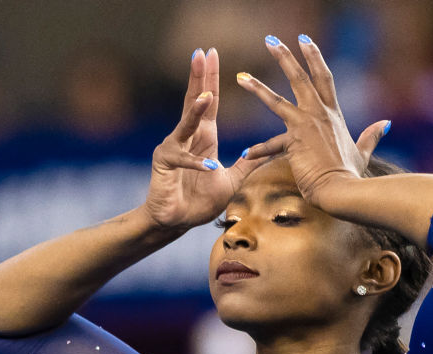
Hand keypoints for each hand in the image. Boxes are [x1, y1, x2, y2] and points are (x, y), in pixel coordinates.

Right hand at [142, 48, 265, 231]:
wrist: (177, 222)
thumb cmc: (199, 202)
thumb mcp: (231, 181)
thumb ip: (247, 166)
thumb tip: (270, 152)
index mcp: (204, 137)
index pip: (210, 103)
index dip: (212, 79)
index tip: (214, 55)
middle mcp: (187, 137)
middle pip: (195, 102)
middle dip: (200, 78)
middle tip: (203, 53)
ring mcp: (173, 147)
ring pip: (185, 124)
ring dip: (196, 111)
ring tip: (206, 96)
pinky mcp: (163, 163)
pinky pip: (182, 159)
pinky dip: (197, 163)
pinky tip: (209, 165)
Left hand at [235, 35, 388, 210]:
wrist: (343, 190)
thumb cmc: (351, 174)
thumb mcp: (363, 151)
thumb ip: (372, 135)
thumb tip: (386, 123)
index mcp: (333, 114)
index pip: (324, 78)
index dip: (314, 57)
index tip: (304, 41)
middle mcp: (319, 114)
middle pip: (301, 78)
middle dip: (285, 57)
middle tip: (270, 40)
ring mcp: (305, 126)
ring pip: (277, 101)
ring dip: (257, 87)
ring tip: (241, 77)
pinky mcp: (294, 142)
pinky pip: (271, 145)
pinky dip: (258, 151)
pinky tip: (245, 154)